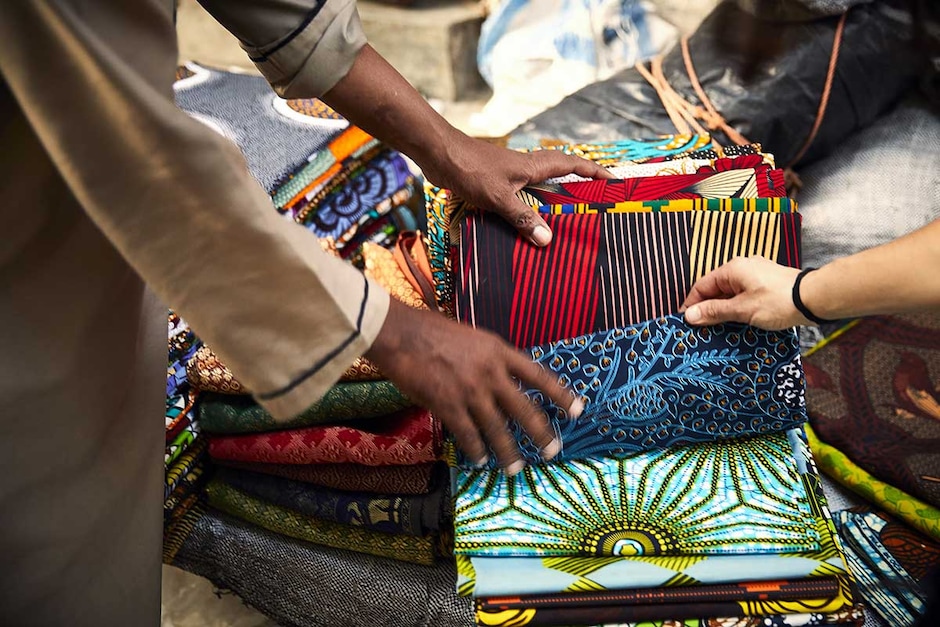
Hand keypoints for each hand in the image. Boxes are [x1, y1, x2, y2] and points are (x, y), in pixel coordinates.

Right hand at [365, 298, 582, 474]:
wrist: (402, 333)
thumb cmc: (433, 331)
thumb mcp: (473, 339)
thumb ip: (490, 361)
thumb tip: (501, 385)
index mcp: (499, 352)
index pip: (539, 375)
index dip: (560, 394)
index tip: (578, 411)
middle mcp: (491, 373)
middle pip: (524, 409)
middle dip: (541, 434)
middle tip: (553, 452)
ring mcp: (470, 391)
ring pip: (497, 428)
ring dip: (507, 451)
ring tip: (515, 469)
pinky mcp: (448, 405)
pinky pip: (467, 434)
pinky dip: (475, 449)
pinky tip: (480, 460)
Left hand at [421, 134, 612, 245]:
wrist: (438, 154)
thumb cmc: (470, 168)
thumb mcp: (499, 196)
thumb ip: (522, 217)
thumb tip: (547, 240)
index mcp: (533, 165)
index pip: (573, 165)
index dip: (595, 172)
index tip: (614, 181)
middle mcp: (525, 168)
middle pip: (560, 175)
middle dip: (579, 187)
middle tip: (595, 205)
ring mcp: (509, 175)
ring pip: (539, 187)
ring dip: (551, 201)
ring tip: (565, 222)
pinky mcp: (494, 183)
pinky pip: (519, 197)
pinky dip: (527, 209)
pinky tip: (524, 227)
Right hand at [680, 257, 811, 329]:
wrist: (814, 299)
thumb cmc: (777, 302)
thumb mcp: (741, 309)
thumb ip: (714, 311)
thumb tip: (689, 315)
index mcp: (732, 269)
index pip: (702, 286)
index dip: (691, 304)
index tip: (685, 321)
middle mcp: (742, 268)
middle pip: (715, 289)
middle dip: (707, 308)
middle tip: (700, 329)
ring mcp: (756, 275)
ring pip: (730, 293)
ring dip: (722, 310)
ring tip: (717, 329)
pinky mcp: (766, 284)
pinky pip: (743, 295)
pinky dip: (736, 308)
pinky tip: (737, 322)